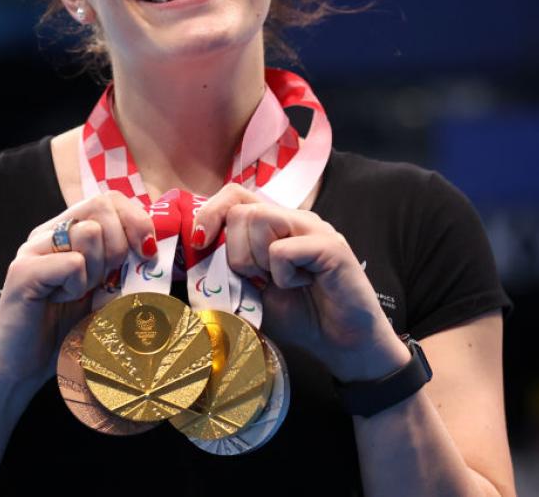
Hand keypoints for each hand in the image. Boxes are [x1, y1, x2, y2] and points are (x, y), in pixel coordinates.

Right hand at [0, 191, 155, 393]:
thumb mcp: (104, 292)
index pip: (109, 199)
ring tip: (77, 293)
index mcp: (65, 231)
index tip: (146, 254)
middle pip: (101, 206)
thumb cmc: (63, 331)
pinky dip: (76, 287)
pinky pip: (73, 264)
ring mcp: (32, 249)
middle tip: (106, 279)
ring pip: (89, 233)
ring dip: (95, 270)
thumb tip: (153, 247)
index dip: (136, 220)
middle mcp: (46, 232)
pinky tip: (59, 302)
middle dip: (119, 245)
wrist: (21, 368)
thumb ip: (123, 267)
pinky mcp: (23, 270)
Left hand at [194, 184, 410, 381]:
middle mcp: (294, 218)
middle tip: (259, 279)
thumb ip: (229, 269)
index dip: (210, 213)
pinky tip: (302, 285)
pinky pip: (282, 251)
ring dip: (258, 261)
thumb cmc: (301, 317)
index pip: (234, 194)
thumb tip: (194, 254)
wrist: (344, 344)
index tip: (199, 243)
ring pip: (258, 220)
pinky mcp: (329, 246)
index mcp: (275, 224)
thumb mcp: (252, 292)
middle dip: (236, 252)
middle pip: (241, 210)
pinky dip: (283, 276)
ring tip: (281, 281)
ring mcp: (314, 228)